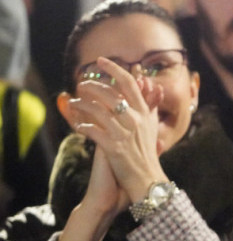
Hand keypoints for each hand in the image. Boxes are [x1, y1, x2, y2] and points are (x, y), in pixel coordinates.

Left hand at [66, 57, 166, 201]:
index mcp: (144, 113)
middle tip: (81, 84)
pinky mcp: (114, 147)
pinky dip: (83, 126)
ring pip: (98, 111)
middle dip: (92, 86)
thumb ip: (148, 108)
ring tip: (73, 103)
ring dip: (82, 105)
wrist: (148, 180)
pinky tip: (77, 126)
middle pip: (111, 93)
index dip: (114, 69)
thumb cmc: (147, 154)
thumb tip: (148, 89)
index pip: (129, 83)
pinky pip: (92, 131)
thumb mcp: (151, 128)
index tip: (101, 61)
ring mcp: (125, 133)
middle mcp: (136, 120)